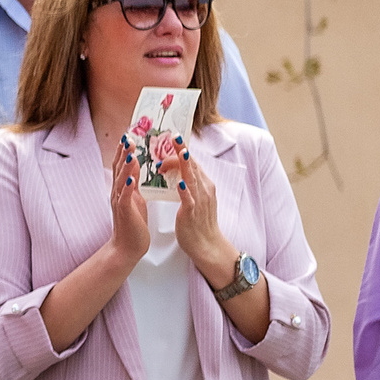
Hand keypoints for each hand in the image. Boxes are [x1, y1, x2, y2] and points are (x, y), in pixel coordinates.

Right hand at [105, 139, 152, 263]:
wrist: (128, 247)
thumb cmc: (134, 224)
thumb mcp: (136, 199)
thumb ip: (134, 184)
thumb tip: (136, 169)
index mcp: (123, 189)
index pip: (121, 166)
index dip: (124, 151)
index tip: (129, 136)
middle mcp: (118, 192)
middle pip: (118, 169)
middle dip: (123, 153)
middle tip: (128, 137)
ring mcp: (119, 201)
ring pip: (121, 180)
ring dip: (125, 165)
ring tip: (131, 152)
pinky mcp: (124, 211)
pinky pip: (125, 197)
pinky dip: (128, 186)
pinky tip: (132, 178)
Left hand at [156, 134, 232, 278]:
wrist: (206, 244)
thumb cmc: (197, 221)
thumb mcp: (194, 198)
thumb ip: (187, 184)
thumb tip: (177, 171)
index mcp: (203, 184)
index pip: (192, 162)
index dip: (182, 149)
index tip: (172, 136)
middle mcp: (203, 189)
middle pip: (192, 166)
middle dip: (183, 150)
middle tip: (172, 135)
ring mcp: (199, 200)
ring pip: (192, 178)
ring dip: (184, 164)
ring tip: (179, 150)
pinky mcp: (193, 213)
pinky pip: (189, 200)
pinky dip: (184, 190)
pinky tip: (178, 182)